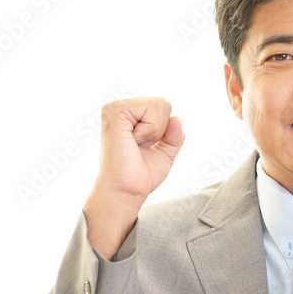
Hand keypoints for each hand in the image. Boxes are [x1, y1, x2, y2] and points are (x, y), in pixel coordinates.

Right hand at [84, 97, 183, 257]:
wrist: (127, 190)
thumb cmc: (141, 175)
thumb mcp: (165, 153)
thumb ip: (174, 135)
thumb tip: (176, 119)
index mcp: (129, 116)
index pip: (162, 108)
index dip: (163, 130)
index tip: (145, 146)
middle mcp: (120, 108)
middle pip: (163, 103)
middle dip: (160, 129)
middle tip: (140, 146)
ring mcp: (115, 108)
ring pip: (159, 104)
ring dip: (155, 130)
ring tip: (136, 144)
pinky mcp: (115, 111)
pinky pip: (151, 107)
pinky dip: (150, 128)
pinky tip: (134, 140)